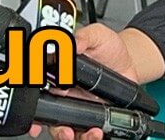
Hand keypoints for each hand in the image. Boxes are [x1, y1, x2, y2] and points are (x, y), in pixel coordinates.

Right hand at [28, 23, 139, 139]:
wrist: (130, 61)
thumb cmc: (109, 47)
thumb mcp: (97, 35)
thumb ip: (84, 37)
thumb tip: (72, 44)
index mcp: (57, 74)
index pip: (38, 89)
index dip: (34, 103)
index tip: (36, 112)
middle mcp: (63, 92)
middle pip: (48, 113)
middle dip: (53, 126)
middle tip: (64, 130)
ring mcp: (77, 106)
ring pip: (65, 127)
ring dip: (70, 134)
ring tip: (87, 132)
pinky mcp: (92, 116)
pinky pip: (85, 131)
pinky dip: (89, 136)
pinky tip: (97, 133)